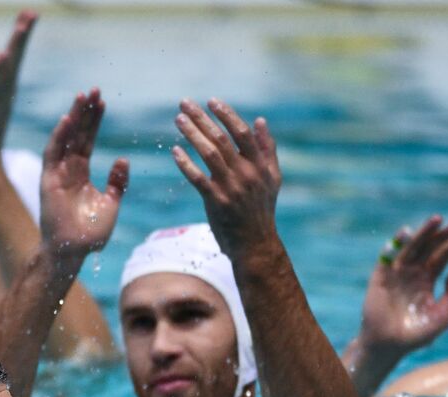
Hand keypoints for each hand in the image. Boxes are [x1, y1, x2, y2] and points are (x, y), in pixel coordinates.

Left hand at [0, 10, 35, 171]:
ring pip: (7, 69)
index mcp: (4, 89)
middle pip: (14, 58)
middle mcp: (4, 92)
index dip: (21, 37)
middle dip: (22, 35)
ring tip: (22, 25)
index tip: (29, 14)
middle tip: (31, 12)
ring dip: (15, 47)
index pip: (13, 57)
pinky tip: (1, 55)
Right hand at [39, 88, 128, 258]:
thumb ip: (117, 183)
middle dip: (84, 112)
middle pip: (76, 134)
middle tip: (93, 89)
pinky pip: (53, 154)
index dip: (94, 121)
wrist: (73, 251)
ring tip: (82, 97)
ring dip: (73, 117)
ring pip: (65, 139)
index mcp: (81, 174)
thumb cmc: (90, 234)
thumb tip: (123, 159)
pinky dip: (59, 137)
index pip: (87, 141)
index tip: (102, 101)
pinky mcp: (49, 181)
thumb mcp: (111, 204)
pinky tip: (68, 120)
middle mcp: (68, 170)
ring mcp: (57, 174)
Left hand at [172, 99, 280, 258]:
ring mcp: (232, 187)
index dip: (226, 115)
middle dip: (202, 118)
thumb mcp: (272, 178)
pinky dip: (185, 163)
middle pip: (221, 139)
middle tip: (184, 103)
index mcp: (261, 165)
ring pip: (209, 154)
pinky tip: (174, 151)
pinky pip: (197, 178)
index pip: (242, 133)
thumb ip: (268, 149)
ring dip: (192, 134)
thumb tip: (260, 120)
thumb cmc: (261, 209)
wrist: (255, 245)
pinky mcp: (217, 202)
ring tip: (178, 119)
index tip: (211, 101)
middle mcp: (247, 173)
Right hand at [359, 215, 447, 354]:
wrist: (388, 346)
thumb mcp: (442, 317)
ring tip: (437, 220)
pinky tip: (406, 234)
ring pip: (411, 247)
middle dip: (443, 235)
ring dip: (423, 233)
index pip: (443, 255)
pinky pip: (387, 257)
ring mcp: (396, 273)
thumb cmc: (416, 335)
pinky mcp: (380, 277)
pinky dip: (395, 244)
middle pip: (430, 247)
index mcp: (428, 280)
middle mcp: (412, 272)